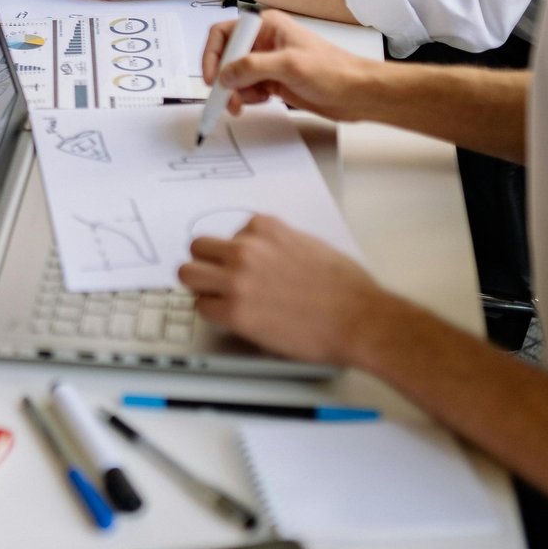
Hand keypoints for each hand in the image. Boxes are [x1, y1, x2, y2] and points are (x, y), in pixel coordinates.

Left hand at [179, 214, 389, 364]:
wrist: (360, 319)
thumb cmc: (347, 289)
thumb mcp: (311, 244)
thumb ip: (280, 243)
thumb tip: (267, 253)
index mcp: (265, 228)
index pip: (229, 234)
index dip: (235, 254)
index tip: (245, 268)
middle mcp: (246, 248)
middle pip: (197, 248)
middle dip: (207, 264)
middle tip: (220, 282)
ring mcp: (237, 280)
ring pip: (188, 274)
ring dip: (201, 286)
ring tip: (218, 299)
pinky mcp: (235, 311)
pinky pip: (202, 307)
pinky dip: (214, 314)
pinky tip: (233, 319)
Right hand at [200, 9, 379, 121]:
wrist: (358, 93)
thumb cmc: (335, 71)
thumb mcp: (290, 65)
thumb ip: (252, 67)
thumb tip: (224, 75)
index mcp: (267, 26)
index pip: (224, 34)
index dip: (212, 55)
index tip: (212, 78)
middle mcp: (264, 42)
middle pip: (226, 57)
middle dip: (223, 79)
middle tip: (225, 98)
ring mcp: (268, 63)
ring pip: (234, 76)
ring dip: (234, 92)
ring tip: (242, 105)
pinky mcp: (273, 81)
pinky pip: (247, 89)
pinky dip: (246, 98)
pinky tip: (260, 101)